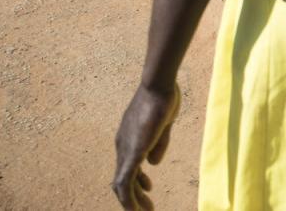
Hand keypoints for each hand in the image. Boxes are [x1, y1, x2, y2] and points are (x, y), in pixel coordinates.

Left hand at [112, 83, 179, 209]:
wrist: (158, 86)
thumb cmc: (163, 99)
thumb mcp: (163, 126)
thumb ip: (159, 144)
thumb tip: (153, 163)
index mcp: (129, 139)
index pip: (129, 166)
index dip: (138, 181)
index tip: (148, 189)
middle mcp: (123, 146)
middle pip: (123, 178)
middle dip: (134, 196)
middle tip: (147, 208)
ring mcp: (126, 149)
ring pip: (122, 184)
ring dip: (131, 201)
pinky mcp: (133, 152)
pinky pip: (126, 181)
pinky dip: (129, 198)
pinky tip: (136, 208)